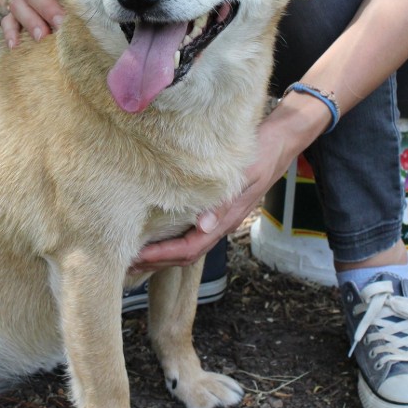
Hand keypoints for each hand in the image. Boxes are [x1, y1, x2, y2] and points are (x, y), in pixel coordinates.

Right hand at [2, 0, 64, 47]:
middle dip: (43, 11)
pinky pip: (7, 21)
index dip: (51, 0)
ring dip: (28, 22)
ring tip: (41, 38)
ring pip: (16, 5)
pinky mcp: (16, 16)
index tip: (63, 19)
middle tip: (56, 29)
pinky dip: (9, 32)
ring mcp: (23, 0)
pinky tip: (15, 46)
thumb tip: (106, 8)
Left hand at [131, 120, 294, 271]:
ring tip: (134, 259)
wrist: (280, 142)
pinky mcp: (215, 212)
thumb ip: (225, 201)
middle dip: (157, 263)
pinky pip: (190, 235)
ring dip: (162, 257)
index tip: (138, 257)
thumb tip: (203, 226)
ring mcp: (218, 220)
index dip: (163, 255)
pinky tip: (154, 240)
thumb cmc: (262, 154)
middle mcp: (220, 224)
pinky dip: (170, 243)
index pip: (190, 247)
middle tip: (127, 264)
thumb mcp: (245, 175)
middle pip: (186, 255)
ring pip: (187, 248)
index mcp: (226, 219)